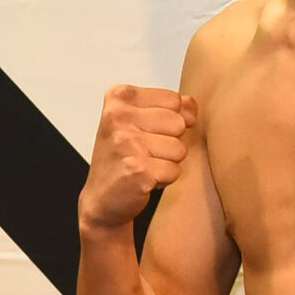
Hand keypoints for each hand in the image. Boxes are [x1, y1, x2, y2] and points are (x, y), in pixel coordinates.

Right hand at [79, 85, 198, 232]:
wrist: (102, 197)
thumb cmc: (121, 157)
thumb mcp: (139, 119)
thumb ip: (169, 106)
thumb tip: (191, 105)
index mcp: (119, 96)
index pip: (174, 100)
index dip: (169, 120)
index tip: (146, 131)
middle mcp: (118, 117)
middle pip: (179, 123)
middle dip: (170, 141)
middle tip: (145, 151)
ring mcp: (126, 143)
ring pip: (179, 148)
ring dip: (167, 162)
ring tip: (144, 164)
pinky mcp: (137, 169)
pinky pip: (174, 170)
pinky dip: (164, 179)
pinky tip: (144, 178)